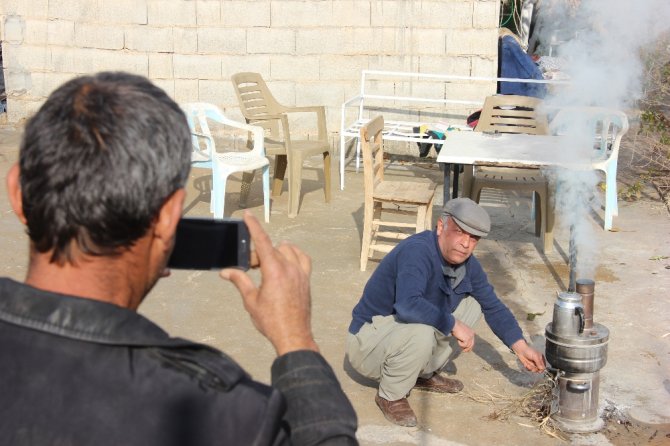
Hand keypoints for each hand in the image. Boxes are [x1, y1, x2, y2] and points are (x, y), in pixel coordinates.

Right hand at [220, 211, 318, 355]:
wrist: (293, 335)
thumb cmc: (271, 321)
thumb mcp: (251, 301)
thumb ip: (240, 281)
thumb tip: (226, 272)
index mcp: (274, 271)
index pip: (262, 241)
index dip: (254, 226)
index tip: (248, 215)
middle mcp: (290, 268)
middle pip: (272, 248)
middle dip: (259, 253)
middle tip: (251, 268)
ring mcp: (301, 273)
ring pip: (288, 250)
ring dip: (276, 252)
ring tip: (266, 267)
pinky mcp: (306, 279)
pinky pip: (303, 258)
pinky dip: (294, 255)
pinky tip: (286, 263)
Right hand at [451, 319, 475, 351]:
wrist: (454, 324)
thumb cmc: (455, 327)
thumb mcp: (461, 332)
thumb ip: (463, 336)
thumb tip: (463, 343)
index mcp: (471, 332)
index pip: (472, 341)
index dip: (469, 346)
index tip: (466, 349)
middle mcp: (472, 334)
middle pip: (471, 344)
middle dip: (468, 349)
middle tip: (463, 351)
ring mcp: (470, 337)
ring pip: (467, 346)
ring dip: (462, 345)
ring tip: (458, 340)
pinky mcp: (467, 339)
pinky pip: (464, 345)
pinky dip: (460, 343)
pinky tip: (458, 339)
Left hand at [511, 339, 545, 372]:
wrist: (521, 350)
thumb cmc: (529, 351)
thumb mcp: (535, 356)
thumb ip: (539, 363)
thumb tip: (542, 369)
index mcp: (541, 359)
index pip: (543, 366)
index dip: (541, 369)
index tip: (539, 370)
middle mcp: (538, 362)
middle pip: (539, 370)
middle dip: (535, 369)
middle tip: (532, 369)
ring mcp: (533, 364)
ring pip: (534, 370)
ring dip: (531, 368)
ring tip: (528, 365)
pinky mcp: (529, 365)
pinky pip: (529, 369)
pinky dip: (527, 368)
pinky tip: (525, 364)